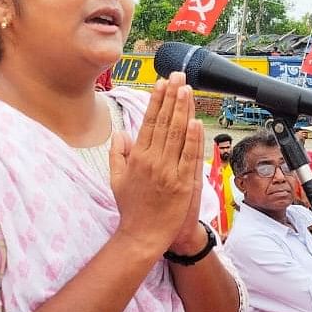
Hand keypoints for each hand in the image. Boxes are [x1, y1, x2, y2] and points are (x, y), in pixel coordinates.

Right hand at [110, 73, 203, 259]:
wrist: (143, 236)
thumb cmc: (131, 208)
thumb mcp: (116, 179)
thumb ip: (117, 154)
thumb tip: (119, 133)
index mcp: (136, 157)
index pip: (148, 122)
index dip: (156, 100)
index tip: (161, 83)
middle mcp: (151, 160)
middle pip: (164, 122)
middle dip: (172, 96)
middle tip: (178, 76)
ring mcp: (168, 171)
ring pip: (177, 134)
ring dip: (183, 109)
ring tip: (187, 88)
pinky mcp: (182, 183)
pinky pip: (188, 155)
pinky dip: (192, 137)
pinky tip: (195, 120)